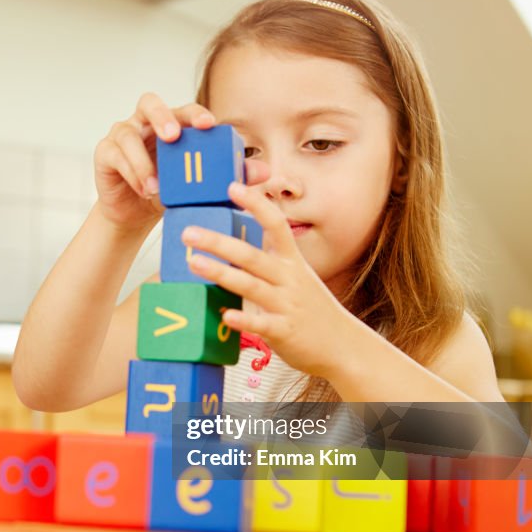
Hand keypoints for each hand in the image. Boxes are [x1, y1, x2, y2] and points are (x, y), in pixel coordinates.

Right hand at [93, 93, 219, 231]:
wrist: (135, 215)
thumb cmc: (168, 192)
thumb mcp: (198, 187)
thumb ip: (228, 176)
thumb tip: (263, 172)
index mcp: (172, 125)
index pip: (184, 111)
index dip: (196, 113)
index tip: (209, 125)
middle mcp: (145, 124)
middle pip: (149, 103)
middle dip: (161, 117)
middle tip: (173, 137)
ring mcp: (123, 135)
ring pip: (128, 134)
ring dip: (143, 162)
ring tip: (157, 187)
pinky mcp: (105, 153)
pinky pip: (116, 156)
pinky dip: (131, 173)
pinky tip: (144, 189)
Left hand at [183, 181, 362, 379]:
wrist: (343, 344)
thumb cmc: (311, 310)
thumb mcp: (296, 277)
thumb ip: (270, 261)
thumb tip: (235, 244)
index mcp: (292, 262)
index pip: (275, 224)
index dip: (255, 204)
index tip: (232, 187)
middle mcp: (289, 279)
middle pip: (251, 255)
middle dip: (219, 242)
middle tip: (188, 232)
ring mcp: (287, 305)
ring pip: (251, 285)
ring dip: (221, 273)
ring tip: (194, 263)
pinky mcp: (284, 332)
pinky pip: (262, 324)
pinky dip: (244, 320)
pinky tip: (226, 316)